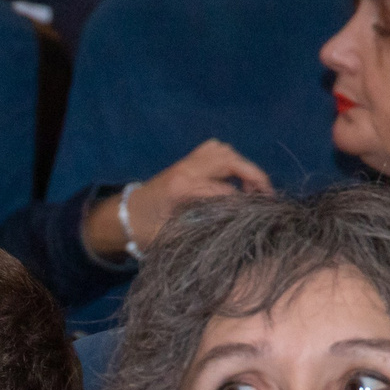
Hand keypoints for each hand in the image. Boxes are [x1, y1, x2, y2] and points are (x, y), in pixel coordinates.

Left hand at [88, 140, 273, 256]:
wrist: (123, 216)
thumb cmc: (146, 231)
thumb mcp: (172, 239)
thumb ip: (202, 232)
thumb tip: (234, 231)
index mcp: (183, 189)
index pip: (226, 191)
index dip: (246, 203)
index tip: (260, 216)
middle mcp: (187, 170)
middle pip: (230, 161)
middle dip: (254, 177)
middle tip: (266, 196)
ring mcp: (186, 161)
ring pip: (224, 151)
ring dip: (243, 166)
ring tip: (251, 188)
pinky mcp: (186, 160)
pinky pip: (214, 149)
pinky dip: (229, 159)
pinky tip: (235, 177)